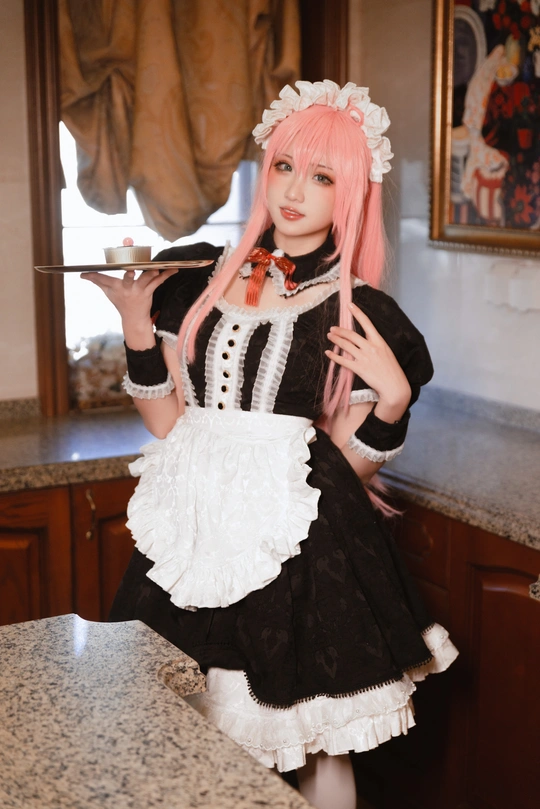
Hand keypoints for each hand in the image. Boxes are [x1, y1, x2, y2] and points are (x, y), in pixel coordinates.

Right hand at [81, 267, 177, 348]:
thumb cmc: (120, 301)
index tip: (85, 273)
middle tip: (130, 269)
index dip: (94, 276)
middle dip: (128, 274)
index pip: (103, 280)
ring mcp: (139, 290)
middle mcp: (127, 288)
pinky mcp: (149, 292)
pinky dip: (166, 275)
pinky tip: (174, 269)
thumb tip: (82, 275)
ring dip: (150, 274)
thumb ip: (97, 280)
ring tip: (156, 268)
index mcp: (115, 287)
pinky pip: (158, 282)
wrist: (133, 318)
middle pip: (127, 278)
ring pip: (145, 280)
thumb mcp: (108, 291)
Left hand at [325, 301, 410, 421]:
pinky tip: (328, 353)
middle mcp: (370, 347)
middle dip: (340, 330)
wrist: (394, 385)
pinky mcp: (359, 368)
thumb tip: (365, 339)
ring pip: (346, 345)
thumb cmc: (391, 369)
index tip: (349, 305)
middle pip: (351, 335)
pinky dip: (334, 356)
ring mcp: (364, 358)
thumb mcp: (387, 352)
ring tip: (329, 336)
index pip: (367, 323)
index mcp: (379, 341)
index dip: (357, 313)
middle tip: (332, 328)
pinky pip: (343, 361)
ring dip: (336, 340)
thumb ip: (376, 344)